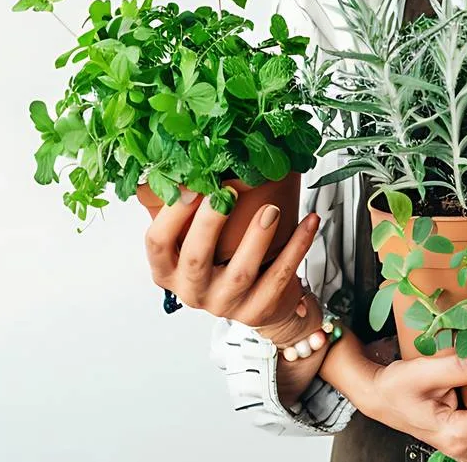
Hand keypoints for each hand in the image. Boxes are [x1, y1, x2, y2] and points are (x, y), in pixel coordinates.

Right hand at [144, 189, 321, 333]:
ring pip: (240, 273)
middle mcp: (192, 290)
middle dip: (210, 224)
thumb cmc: (221, 260)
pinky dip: (297, 247)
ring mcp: (225, 304)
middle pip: (196, 259)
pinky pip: (279, 277)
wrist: (258, 301)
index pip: (157, 243)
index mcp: (169, 270)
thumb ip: (191, 209)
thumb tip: (193, 156)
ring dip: (257, 238)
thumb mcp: (196, 240)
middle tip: (226, 193)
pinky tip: (309, 222)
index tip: (191, 185)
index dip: (171, 215)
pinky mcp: (258, 310)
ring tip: (271, 209)